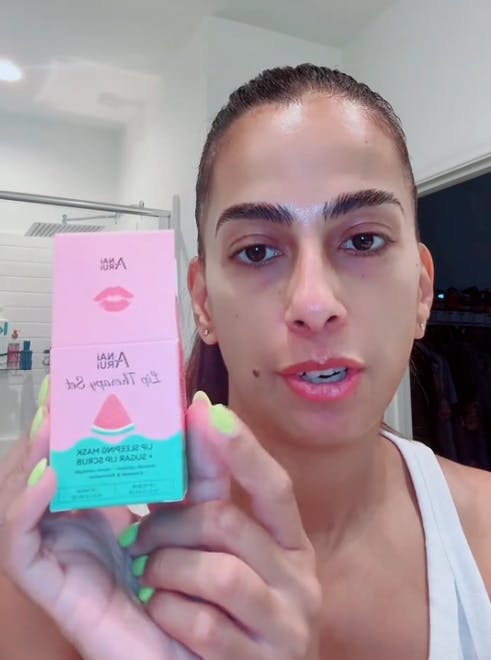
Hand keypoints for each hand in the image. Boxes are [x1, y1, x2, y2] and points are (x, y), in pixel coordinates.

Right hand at [0, 383, 198, 659]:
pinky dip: (27, 506)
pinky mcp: (49, 585)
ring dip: (32, 457)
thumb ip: (204, 463)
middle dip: (45, 432)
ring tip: (52, 422)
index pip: (71, 456)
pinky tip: (50, 476)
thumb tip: (200, 404)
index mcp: (99, 506)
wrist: (195, 645)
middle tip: (59, 392)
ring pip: (21, 500)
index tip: (72, 382)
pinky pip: (21, 543)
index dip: (66, 421)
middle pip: (39, 471)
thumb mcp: (202, 508)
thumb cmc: (195, 575)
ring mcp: (56, 554)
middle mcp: (71, 525)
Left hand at [129, 396, 321, 658]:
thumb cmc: (222, 615)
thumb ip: (202, 503)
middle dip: (169, 524)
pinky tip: (163, 618)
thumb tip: (189, 423)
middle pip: (229, 523)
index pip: (275, 487)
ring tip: (148, 581)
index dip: (244, 450)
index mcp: (290, 545)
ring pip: (219, 572)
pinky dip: (170, 615)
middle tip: (136, 534)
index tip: (210, 411)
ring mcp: (286, 626)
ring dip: (166, 571)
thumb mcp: (218, 555)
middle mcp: (299, 581)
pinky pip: (205, 624)